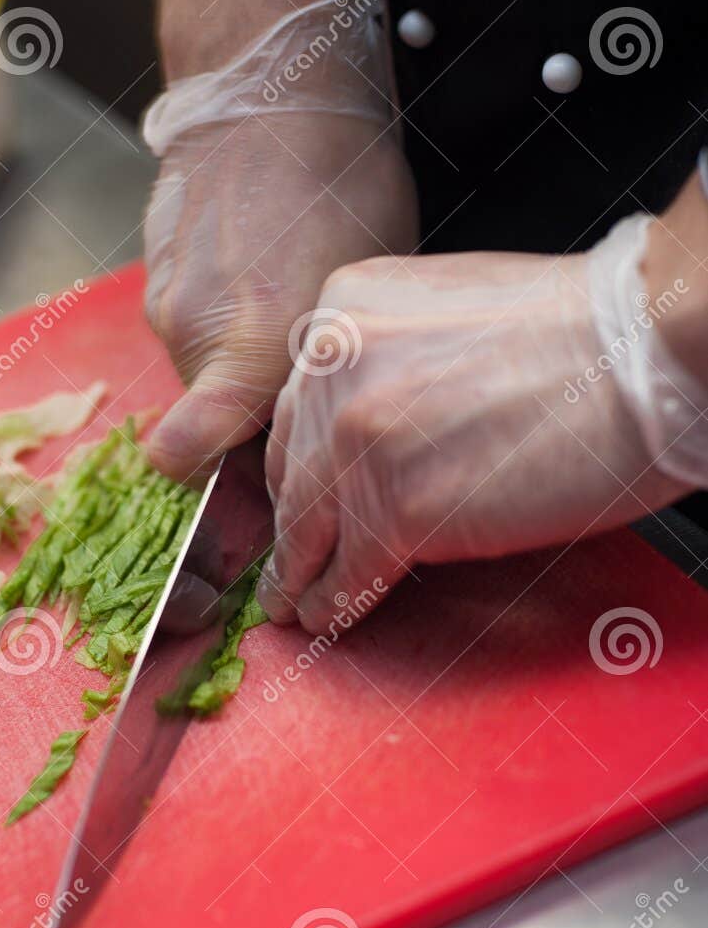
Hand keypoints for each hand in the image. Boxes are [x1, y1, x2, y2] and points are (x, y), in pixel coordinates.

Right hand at [143, 105, 416, 482]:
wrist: (275, 87)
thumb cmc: (344, 185)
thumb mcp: (359, 294)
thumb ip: (320, 377)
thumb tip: (314, 430)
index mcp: (245, 355)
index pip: (184, 458)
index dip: (214, 479)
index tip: (257, 471)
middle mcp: (190, 336)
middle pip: (207, 418)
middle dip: (248, 413)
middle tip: (307, 366)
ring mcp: (165, 298)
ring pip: (199, 366)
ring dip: (237, 355)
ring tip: (288, 299)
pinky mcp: (155, 265)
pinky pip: (188, 316)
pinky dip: (220, 309)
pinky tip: (262, 266)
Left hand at [258, 241, 691, 632]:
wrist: (642, 354)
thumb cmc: (582, 334)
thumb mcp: (448, 313)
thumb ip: (393, 359)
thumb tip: (381, 424)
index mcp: (344, 309)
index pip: (300, 404)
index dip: (299, 462)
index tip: (292, 494)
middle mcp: (333, 368)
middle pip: (292, 466)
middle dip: (293, 520)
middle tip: (285, 559)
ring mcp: (357, 441)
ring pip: (309, 528)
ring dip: (301, 575)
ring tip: (294, 603)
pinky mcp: (396, 510)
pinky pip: (352, 572)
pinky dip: (337, 603)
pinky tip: (330, 617)